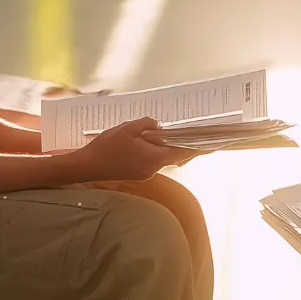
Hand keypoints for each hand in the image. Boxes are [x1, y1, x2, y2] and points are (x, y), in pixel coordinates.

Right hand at [69, 117, 193, 182]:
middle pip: (174, 155)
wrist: (86, 167)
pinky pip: (153, 160)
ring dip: (166, 146)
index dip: (199, 147)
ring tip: (167, 133)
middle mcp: (153, 169)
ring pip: (162, 157)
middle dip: (183, 144)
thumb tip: (158, 126)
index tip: (214, 144)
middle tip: (197, 134)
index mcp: (153, 158)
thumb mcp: (127, 128)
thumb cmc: (106, 147)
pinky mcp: (138, 174)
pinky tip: (148, 141)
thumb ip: (146, 125)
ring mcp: (145, 173)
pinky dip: (155, 151)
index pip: (182, 152)